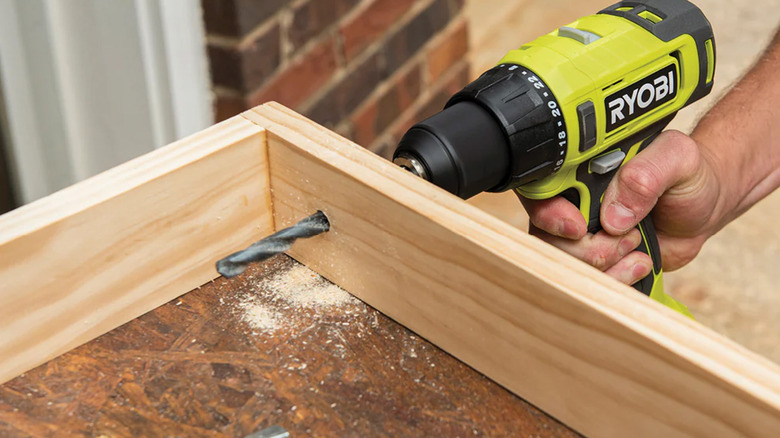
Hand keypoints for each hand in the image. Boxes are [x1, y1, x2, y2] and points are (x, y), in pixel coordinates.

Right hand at [520, 130, 722, 284]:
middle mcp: (573, 203)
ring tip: (638, 247)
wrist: (705, 210)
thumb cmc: (690, 176)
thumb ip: (647, 174)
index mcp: (581, 171)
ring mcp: (582, 235)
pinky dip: (615, 279)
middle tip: (626, 237)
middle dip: (586, 247)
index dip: (549, 214)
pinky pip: (588, 281)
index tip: (578, 227)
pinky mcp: (597, 261)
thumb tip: (613, 216)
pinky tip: (640, 263)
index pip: (540, 192)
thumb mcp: (679, 159)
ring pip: (564, 263)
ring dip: (603, 264)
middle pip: (547, 237)